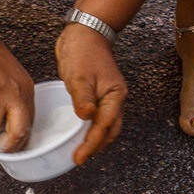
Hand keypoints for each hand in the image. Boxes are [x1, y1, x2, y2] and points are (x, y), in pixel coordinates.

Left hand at [56, 22, 127, 163]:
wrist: (84, 34)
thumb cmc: (83, 51)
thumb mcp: (79, 76)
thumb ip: (82, 98)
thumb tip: (87, 117)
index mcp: (115, 96)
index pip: (104, 127)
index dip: (91, 144)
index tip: (79, 157)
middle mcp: (115, 100)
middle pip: (110, 132)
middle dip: (96, 147)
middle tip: (79, 159)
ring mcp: (108, 100)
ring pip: (107, 128)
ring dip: (96, 141)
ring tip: (80, 152)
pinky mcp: (99, 99)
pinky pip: (99, 121)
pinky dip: (91, 132)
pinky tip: (80, 137)